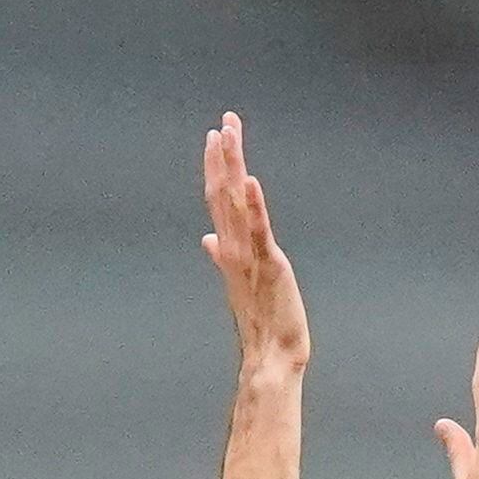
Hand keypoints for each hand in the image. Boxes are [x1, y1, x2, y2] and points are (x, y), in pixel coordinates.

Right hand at [198, 112, 308, 385]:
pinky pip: (258, 231)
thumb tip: (208, 239)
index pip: (219, 199)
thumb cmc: (262, 321)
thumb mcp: (242, 281)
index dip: (217, 167)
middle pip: (223, 193)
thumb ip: (223, 255)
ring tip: (230, 136)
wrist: (270, 357)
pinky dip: (253, 207)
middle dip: (224, 157)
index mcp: (229, 248)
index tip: (216, 137)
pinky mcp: (268, 266)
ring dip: (232, 168)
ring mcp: (248, 256)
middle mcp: (234, 247)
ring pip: (235, 203)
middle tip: (226, 122)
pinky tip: (250, 182)